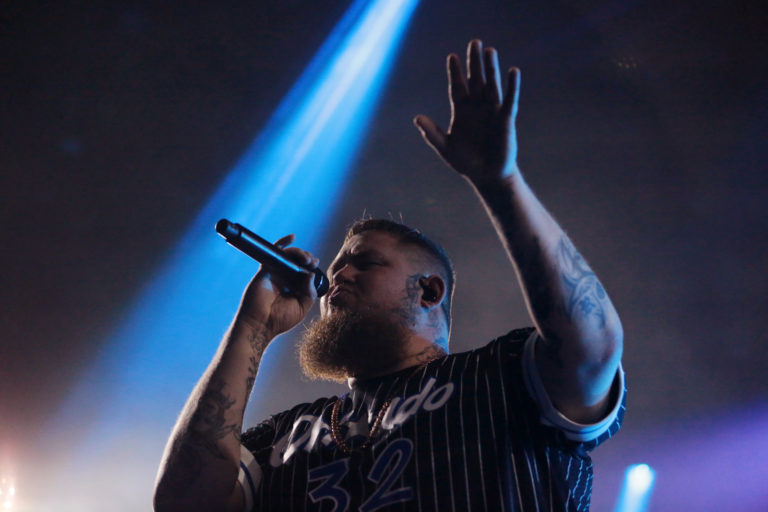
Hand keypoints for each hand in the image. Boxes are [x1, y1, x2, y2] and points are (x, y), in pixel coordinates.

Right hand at [235, 234, 318, 339]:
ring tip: (306, 258)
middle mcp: (285, 278)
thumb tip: (311, 274)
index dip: (311, 264)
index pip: (304, 270)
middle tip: (311, 262)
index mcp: (294, 286)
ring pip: (288, 255)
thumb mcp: (302, 306)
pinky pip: (273, 252)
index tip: (315, 264)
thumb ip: (309, 291)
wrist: (260, 324)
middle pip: (298, 260)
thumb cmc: (280, 320)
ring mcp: (275, 273)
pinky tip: (292, 237)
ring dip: (299, 252)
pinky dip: (283, 243)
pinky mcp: (266, 270)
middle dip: (307, 257)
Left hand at [414, 39, 519, 183]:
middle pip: (475, 80)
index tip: (452, 56)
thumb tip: (417, 118)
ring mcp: (492, 111)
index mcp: (461, 111)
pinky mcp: (506, 119)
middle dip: (473, 62)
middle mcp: (477, 107)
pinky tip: (513, 71)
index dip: (455, 72)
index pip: (457, 87)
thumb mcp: (445, 147)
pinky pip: (509, 100)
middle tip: (474, 42)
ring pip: (491, 85)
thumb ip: (432, 133)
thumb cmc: (466, 162)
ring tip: (489, 50)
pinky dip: (512, 87)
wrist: (487, 176)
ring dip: (491, 68)